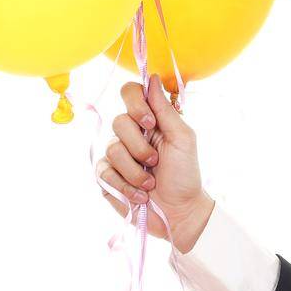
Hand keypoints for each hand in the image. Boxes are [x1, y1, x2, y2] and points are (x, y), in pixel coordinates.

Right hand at [96, 74, 213, 252]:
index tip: (150, 123)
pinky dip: (126, 186)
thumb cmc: (185, 174)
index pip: (129, 92)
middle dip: (140, 146)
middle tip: (156, 161)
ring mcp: (116, 156)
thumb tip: (152, 78)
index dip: (136, 104)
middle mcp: (129, 134)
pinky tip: (140, 195)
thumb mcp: (183, 139)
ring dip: (136, 171)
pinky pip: (104, 172)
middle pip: (118, 122)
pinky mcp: (106, 178)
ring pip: (112, 149)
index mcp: (148, 119)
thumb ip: (166, 109)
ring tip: (151, 182)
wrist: (179, 213)